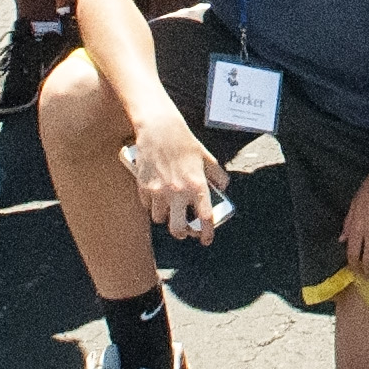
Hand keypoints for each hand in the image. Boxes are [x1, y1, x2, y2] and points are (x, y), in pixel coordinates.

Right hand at [127, 102, 226, 241]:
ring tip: (169, 209)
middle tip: (184, 229)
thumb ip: (217, 174)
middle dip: (182, 233)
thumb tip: (224, 187)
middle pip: (178, 229)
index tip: (206, 239)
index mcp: (197, 185)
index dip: (207, 233)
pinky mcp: (144, 187)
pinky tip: (157, 196)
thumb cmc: (183, 141)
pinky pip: (148, 206)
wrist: (159, 129)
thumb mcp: (206, 157)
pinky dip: (152, 205)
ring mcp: (159, 191)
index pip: (204, 218)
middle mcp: (178, 192)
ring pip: (160, 219)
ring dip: (165, 217)